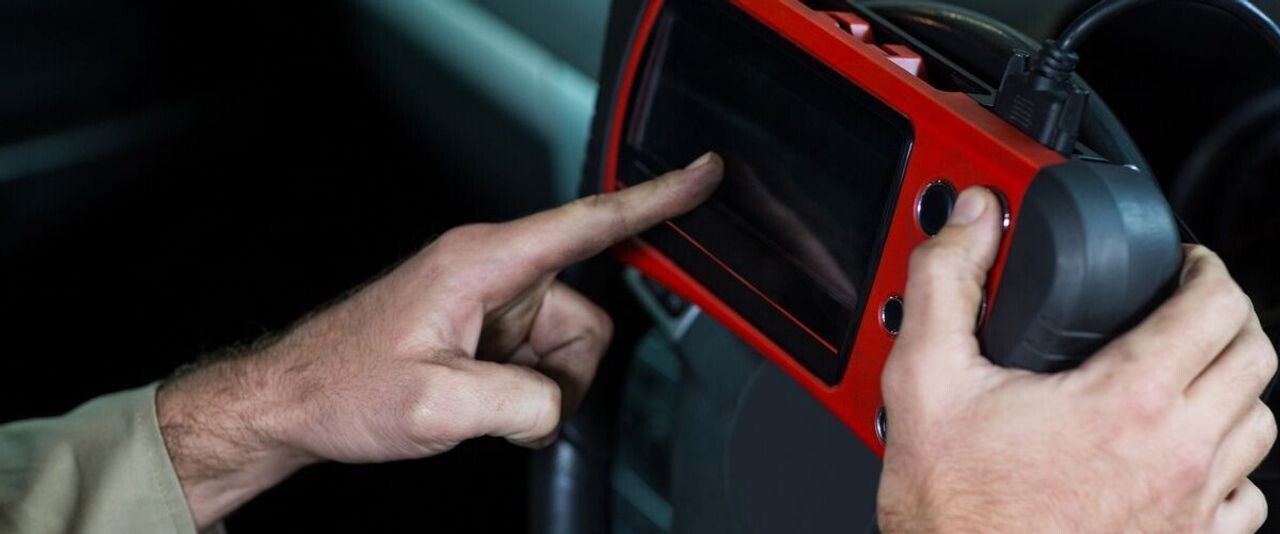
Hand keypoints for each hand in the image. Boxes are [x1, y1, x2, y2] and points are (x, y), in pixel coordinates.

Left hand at [156, 154, 722, 527]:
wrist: (295, 401)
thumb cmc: (343, 386)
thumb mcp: (433, 406)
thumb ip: (517, 403)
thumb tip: (557, 406)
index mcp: (482, 263)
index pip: (588, 222)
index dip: (655, 200)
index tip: (702, 175)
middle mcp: (492, 271)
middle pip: (587, 318)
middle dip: (563, 374)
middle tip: (506, 404)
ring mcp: (491, 301)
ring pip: (568, 347)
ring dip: (540, 389)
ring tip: (479, 404)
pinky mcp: (485, 328)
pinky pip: (542, 361)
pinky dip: (525, 391)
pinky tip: (479, 400)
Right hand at [877, 188, 1276, 532]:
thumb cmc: (952, 506)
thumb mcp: (926, 379)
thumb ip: (946, 284)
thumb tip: (973, 219)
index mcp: (1126, 400)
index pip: (1216, 306)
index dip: (1206, 268)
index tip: (1184, 263)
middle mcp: (1178, 454)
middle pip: (1254, 357)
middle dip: (1229, 316)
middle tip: (1189, 305)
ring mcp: (1191, 506)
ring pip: (1260, 425)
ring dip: (1233, 386)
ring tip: (1188, 372)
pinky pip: (1249, 495)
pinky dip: (1229, 462)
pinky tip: (1182, 452)